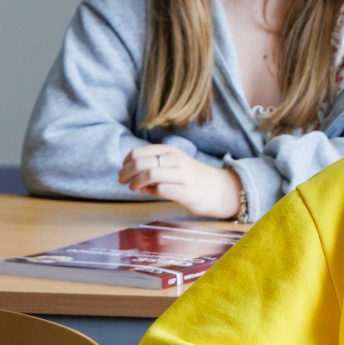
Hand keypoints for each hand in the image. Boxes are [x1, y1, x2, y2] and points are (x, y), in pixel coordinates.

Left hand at [120, 145, 242, 218]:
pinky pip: (161, 190)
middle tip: (122, 181)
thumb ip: (154, 167)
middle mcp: (176, 160)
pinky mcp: (186, 192)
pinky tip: (150, 193)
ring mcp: (182, 175)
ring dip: (136, 183)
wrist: (220, 189)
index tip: (123, 171)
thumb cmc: (192, 177)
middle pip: (141, 163)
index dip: (125, 163)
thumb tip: (132, 177)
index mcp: (170, 151)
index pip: (138, 153)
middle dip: (126, 173)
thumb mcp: (174, 164)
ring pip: (149, 174)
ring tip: (134, 189)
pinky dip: (151, 193)